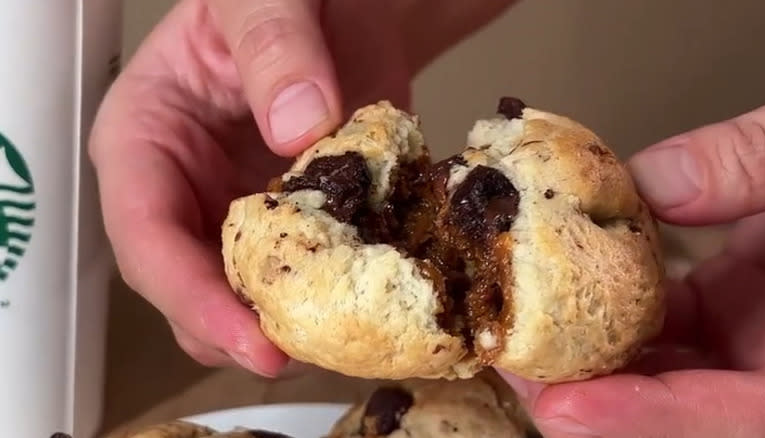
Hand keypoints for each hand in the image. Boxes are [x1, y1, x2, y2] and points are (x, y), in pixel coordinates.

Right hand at [89, 0, 515, 374]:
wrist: (338, 2)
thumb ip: (274, 48)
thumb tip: (296, 126)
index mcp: (147, 138)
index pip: (144, 234)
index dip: (188, 296)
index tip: (248, 336)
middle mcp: (185, 191)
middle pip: (188, 290)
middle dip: (238, 331)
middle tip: (303, 353)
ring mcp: (241, 215)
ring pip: (246, 299)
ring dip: (290, 324)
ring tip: (344, 334)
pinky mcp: (299, 225)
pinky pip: (309, 276)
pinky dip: (338, 295)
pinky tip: (375, 298)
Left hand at [501, 100, 764, 436]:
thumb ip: (763, 166)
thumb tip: (656, 179)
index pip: (744, 421)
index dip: (652, 421)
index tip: (567, 410)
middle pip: (685, 411)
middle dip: (597, 398)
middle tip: (515, 361)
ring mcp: (762, 348)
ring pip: (669, 372)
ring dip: (595, 353)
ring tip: (522, 320)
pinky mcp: (741, 313)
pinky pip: (671, 325)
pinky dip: (620, 307)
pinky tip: (573, 279)